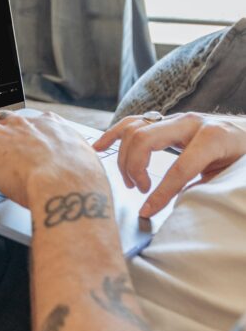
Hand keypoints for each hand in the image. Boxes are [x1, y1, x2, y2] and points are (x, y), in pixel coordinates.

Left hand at [0, 111, 105, 207]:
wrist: (67, 186)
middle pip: (1, 116)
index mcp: (51, 126)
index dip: (24, 129)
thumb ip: (81, 160)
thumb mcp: (89, 161)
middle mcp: (25, 126)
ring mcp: (4, 138)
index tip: (22, 139)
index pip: (32, 119)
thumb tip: (86, 169)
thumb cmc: (82, 181)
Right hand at [94, 112, 245, 218]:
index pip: (178, 168)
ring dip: (125, 157)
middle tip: (139, 191)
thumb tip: (175, 204)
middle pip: (145, 140)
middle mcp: (191, 122)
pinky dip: (114, 134)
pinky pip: (134, 123)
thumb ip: (205, 187)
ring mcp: (176, 118)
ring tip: (130, 181)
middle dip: (135, 169)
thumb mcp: (232, 176)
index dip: (161, 193)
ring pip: (135, 129)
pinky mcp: (167, 120)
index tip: (146, 211)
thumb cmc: (243, 157)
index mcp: (212, 137)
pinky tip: (99, 146)